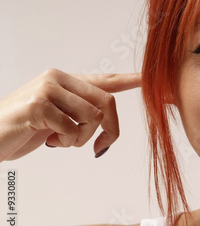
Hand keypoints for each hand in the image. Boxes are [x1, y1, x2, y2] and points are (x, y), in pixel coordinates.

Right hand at [0, 69, 140, 161]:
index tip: (148, 78)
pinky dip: (64, 143)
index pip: (104, 80)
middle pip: (106, 102)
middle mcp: (58, 78)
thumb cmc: (24, 129)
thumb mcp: (57, 117)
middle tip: (99, 147)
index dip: (129, 80)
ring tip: (59, 140)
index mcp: (65, 80)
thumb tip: (106, 118)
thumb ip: (80, 112)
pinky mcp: (39, 105)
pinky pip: (72, 129)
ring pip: (92, 117)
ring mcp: (47, 89)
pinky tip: (47, 140)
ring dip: (81, 139)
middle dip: (110, 129)